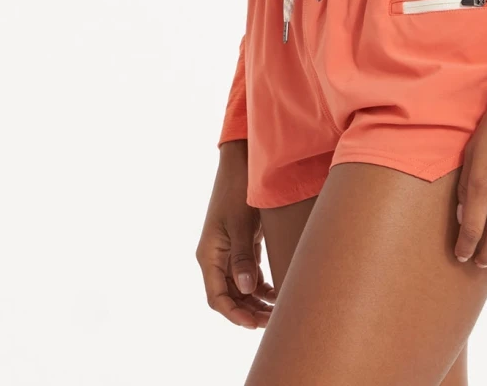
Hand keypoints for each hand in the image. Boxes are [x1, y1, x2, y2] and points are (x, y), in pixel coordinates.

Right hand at [196, 140, 277, 328]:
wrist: (241, 162)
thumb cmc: (238, 190)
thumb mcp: (240, 224)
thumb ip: (242, 257)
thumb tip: (247, 290)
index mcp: (208, 255)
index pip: (217, 297)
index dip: (234, 314)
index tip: (254, 324)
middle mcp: (215, 256)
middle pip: (229, 296)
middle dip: (248, 311)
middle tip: (273, 320)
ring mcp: (227, 250)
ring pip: (239, 287)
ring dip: (255, 300)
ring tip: (277, 310)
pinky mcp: (240, 243)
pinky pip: (247, 272)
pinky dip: (260, 284)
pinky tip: (275, 291)